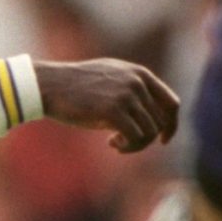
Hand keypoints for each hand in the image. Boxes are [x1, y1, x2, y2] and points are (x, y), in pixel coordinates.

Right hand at [34, 58, 180, 152]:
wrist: (49, 85)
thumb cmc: (75, 87)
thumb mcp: (109, 80)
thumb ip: (131, 90)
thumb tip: (150, 116)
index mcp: (140, 74)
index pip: (172, 103)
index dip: (171, 125)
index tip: (162, 140)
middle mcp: (137, 82)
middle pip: (160, 122)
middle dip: (146, 139)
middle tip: (122, 142)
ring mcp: (127, 95)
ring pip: (150, 132)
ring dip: (135, 145)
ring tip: (115, 143)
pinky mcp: (114, 110)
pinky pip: (135, 137)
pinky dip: (128, 147)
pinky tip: (112, 144)